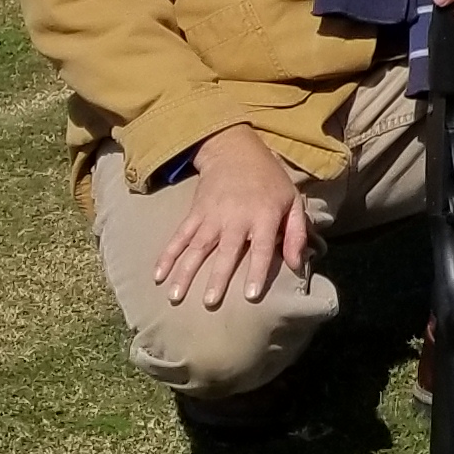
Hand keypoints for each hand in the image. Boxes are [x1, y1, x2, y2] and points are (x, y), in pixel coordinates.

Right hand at [149, 125, 308, 311]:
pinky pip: (179, 236)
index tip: (250, 296)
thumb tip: (296, 265)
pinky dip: (167, 255)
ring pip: (197, 247)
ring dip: (185, 272)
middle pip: (226, 251)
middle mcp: (236, 217)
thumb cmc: (270, 182)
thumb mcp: (292, 201)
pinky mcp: (194, 213)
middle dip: (217, 277)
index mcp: (263, 216)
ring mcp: (212, 216)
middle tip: (210, 302)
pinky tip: (157, 275)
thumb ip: (296, 234)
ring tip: (175, 296)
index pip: (261, 248)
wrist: (236, 152)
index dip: (256, 271)